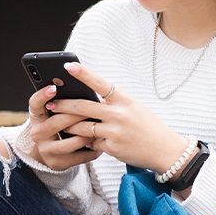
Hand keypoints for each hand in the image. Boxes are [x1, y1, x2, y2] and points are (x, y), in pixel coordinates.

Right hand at [22, 83, 101, 170]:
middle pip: (56, 122)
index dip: (42, 95)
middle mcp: (37, 133)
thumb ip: (69, 104)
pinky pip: (77, 157)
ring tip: (99, 129)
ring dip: (84, 136)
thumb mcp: (59, 114)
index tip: (54, 87)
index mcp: (38, 117)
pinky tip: (101, 146)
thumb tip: (89, 91)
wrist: (54, 153)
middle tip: (92, 109)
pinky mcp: (57, 163)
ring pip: (67, 143)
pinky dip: (91, 151)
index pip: (35, 104)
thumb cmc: (63, 127)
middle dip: (75, 115)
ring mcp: (46, 150)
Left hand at [44, 62, 193, 172]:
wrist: (165, 149)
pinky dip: (88, 142)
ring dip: (69, 127)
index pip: (101, 83)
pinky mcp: (111, 147)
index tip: (68, 65)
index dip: (83, 73)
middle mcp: (119, 114)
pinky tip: (87, 142)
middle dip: (62, 105)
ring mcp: (114, 131)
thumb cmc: (147, 126)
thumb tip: (85, 101)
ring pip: (81, 127)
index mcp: (125, 100)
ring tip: (61, 125)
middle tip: (50, 104)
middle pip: (82, 106)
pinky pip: (91, 143)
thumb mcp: (133, 108)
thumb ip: (111, 104)